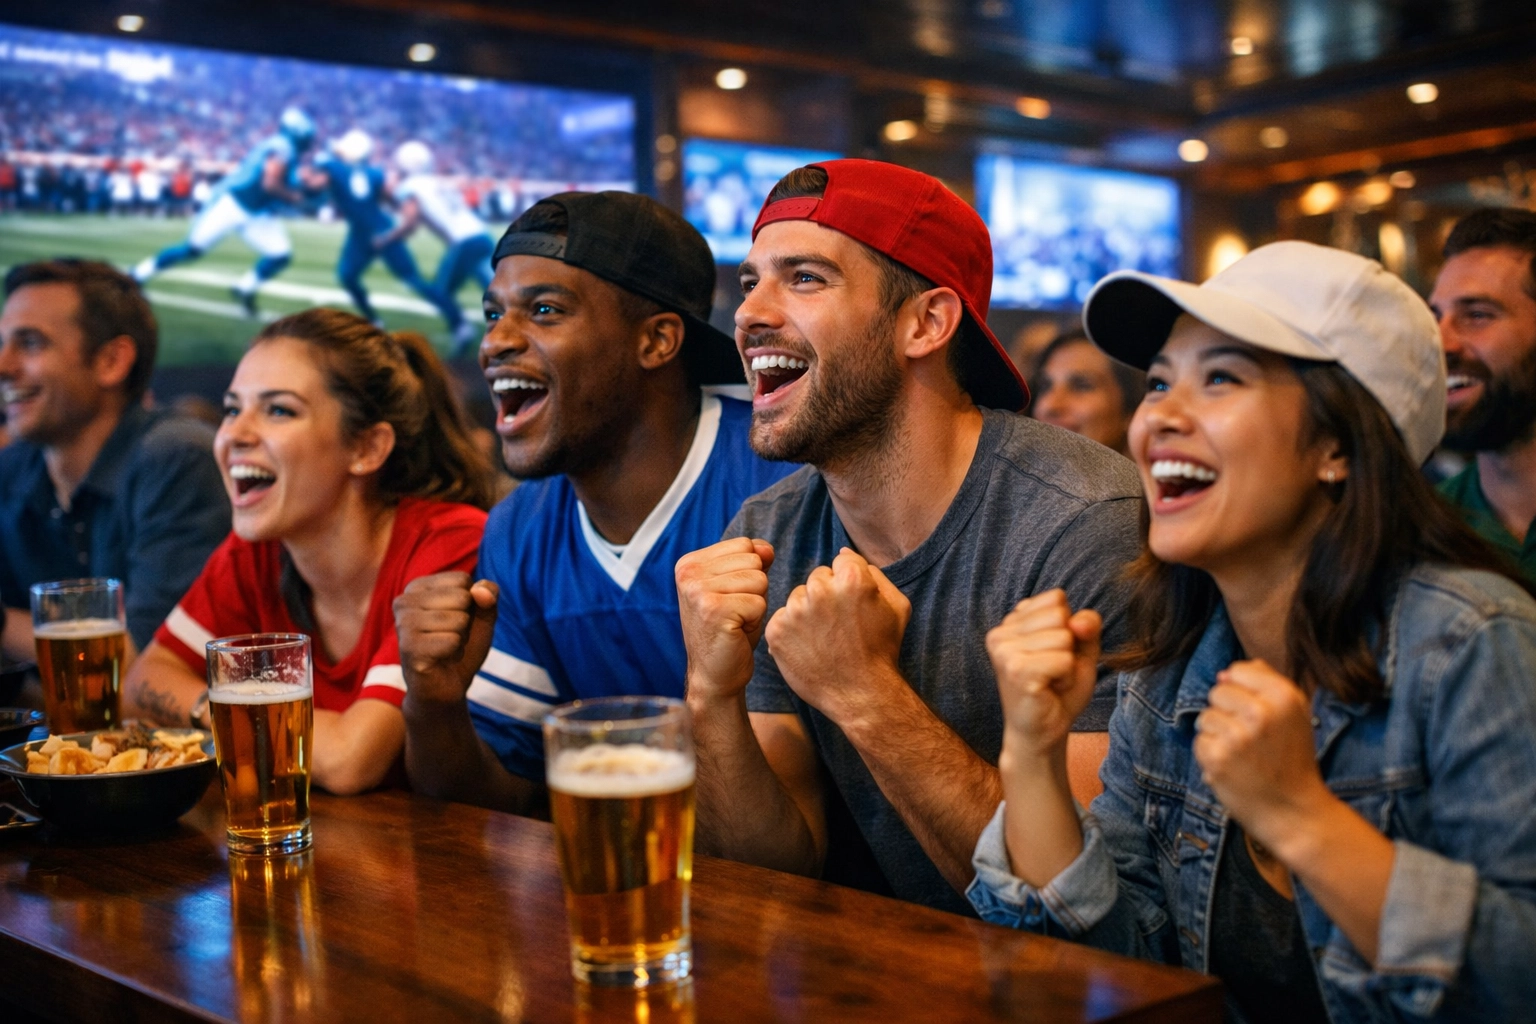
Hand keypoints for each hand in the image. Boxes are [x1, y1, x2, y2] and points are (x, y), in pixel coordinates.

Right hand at [393, 572, 497, 704]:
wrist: (446, 686)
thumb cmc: (461, 645)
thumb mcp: (482, 616)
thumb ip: (488, 597)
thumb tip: (480, 590)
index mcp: (418, 586)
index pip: (463, 580)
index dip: (471, 603)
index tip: (455, 620)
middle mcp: (404, 600)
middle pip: (462, 597)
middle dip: (466, 622)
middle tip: (450, 637)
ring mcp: (404, 624)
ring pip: (459, 619)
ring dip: (461, 638)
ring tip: (445, 648)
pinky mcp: (409, 648)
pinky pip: (453, 640)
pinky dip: (455, 652)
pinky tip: (441, 659)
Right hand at [675, 538, 774, 700]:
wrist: (714, 674)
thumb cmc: (730, 630)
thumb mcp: (739, 588)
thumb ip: (752, 561)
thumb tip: (766, 548)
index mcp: (690, 562)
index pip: (745, 544)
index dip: (749, 572)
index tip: (731, 597)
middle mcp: (689, 572)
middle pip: (753, 560)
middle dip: (754, 588)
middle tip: (735, 613)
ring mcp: (698, 591)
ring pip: (759, 580)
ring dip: (756, 604)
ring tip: (736, 621)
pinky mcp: (714, 610)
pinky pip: (759, 602)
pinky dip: (756, 620)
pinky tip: (737, 632)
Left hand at [762, 548, 910, 723]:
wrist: (861, 694)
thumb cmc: (882, 650)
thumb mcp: (896, 606)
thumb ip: (873, 572)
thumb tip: (843, 553)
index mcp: (852, 579)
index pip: (841, 563)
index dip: (849, 585)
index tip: (853, 608)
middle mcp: (820, 590)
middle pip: (817, 578)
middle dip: (826, 596)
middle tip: (839, 626)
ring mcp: (795, 611)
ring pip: (798, 598)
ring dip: (807, 612)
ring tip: (825, 640)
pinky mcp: (777, 631)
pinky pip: (782, 618)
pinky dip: (792, 632)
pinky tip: (810, 648)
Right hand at [986, 590, 1100, 759]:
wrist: (1043, 733)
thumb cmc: (1059, 691)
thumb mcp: (1080, 650)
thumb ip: (1087, 626)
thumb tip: (1078, 622)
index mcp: (1011, 621)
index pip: (1057, 598)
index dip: (1068, 628)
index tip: (1053, 654)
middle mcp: (1001, 632)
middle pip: (1061, 615)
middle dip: (1067, 647)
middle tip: (1051, 672)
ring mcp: (1005, 650)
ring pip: (1064, 638)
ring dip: (1066, 665)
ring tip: (1049, 681)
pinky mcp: (1015, 670)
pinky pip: (1064, 660)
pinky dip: (1066, 678)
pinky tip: (1049, 690)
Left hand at [1194, 659, 1330, 853]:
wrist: (1294, 811)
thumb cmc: (1292, 759)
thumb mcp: (1295, 714)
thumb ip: (1265, 683)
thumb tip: (1225, 673)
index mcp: (1284, 696)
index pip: (1237, 671)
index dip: (1241, 691)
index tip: (1256, 712)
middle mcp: (1261, 712)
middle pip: (1217, 692)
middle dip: (1227, 712)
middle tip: (1250, 738)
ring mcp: (1238, 736)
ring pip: (1205, 716)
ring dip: (1217, 734)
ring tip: (1242, 754)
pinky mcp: (1217, 757)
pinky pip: (1199, 741)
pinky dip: (1211, 754)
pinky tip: (1233, 767)